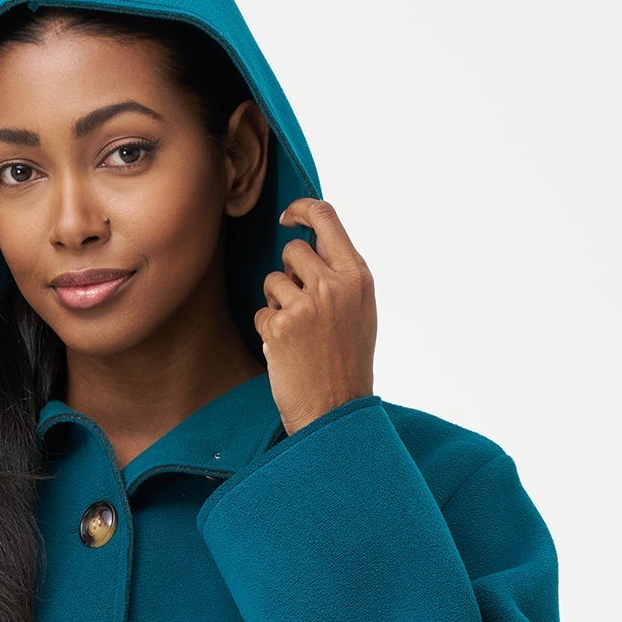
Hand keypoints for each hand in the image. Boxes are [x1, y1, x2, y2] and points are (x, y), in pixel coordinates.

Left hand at [256, 198, 377, 434]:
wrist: (337, 412)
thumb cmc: (347, 363)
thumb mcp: (359, 311)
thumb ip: (340, 274)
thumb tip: (313, 238)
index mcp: (358, 276)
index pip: (327, 218)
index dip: (302, 209)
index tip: (288, 216)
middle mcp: (334, 285)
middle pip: (293, 250)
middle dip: (289, 275)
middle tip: (302, 309)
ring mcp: (307, 305)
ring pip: (272, 280)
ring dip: (277, 304)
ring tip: (298, 335)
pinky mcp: (281, 326)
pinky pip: (262, 312)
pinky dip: (268, 331)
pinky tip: (288, 352)